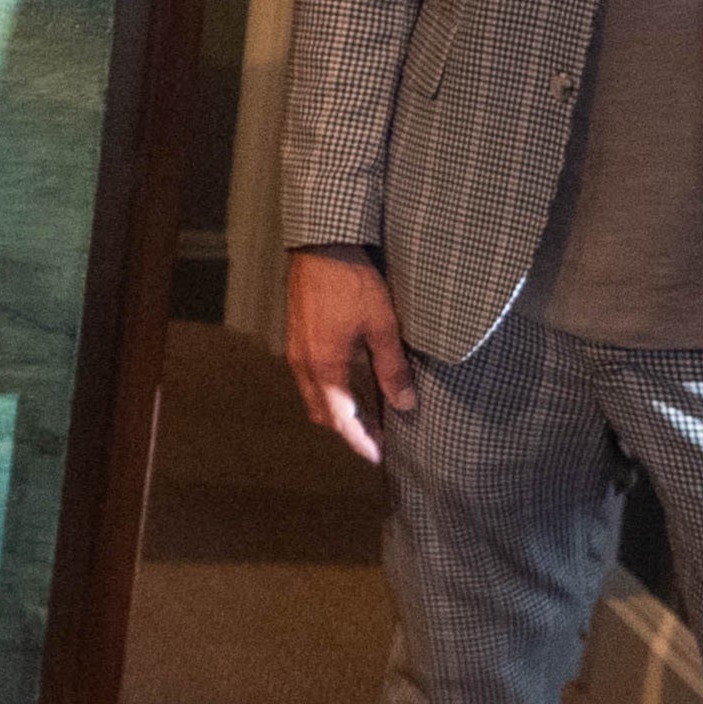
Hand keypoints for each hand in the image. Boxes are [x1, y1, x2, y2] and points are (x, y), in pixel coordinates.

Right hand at [285, 247, 418, 466]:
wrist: (322, 245)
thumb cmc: (352, 284)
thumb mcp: (382, 326)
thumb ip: (392, 369)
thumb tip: (406, 405)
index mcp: (324, 368)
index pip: (341, 420)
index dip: (360, 442)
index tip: (378, 457)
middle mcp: (304, 364)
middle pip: (322, 413)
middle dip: (347, 429)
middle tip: (377, 438)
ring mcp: (296, 350)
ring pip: (313, 395)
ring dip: (337, 409)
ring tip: (367, 413)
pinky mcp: (297, 336)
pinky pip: (310, 377)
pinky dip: (329, 390)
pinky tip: (350, 381)